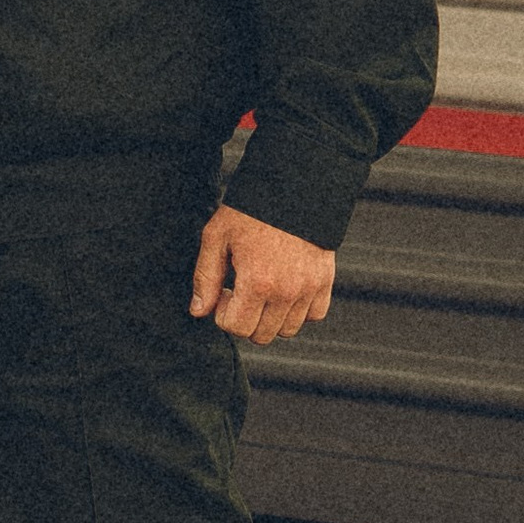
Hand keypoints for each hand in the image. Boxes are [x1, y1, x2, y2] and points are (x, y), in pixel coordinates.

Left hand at [189, 203, 334, 345]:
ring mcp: (309, 289)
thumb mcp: (217, 237)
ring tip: (263, 289)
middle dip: (245, 318)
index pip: (236, 328)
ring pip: (287, 330)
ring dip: (270, 317)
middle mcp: (286, 292)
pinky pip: (313, 315)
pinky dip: (299, 310)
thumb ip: (205, 277)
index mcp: (257, 282)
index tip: (224, 292)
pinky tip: (285, 289)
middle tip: (241, 291)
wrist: (294, 187)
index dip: (222, 314)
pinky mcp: (325, 281)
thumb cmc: (251, 210)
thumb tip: (198, 311)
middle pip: (261, 335)